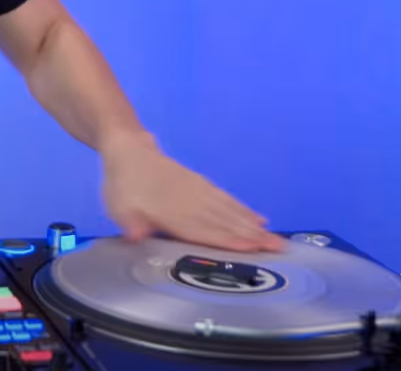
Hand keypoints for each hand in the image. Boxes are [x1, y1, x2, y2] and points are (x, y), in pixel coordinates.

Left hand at [98, 131, 283, 252]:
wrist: (129, 150)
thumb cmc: (123, 186)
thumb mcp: (118, 207)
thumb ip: (130, 224)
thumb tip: (135, 237)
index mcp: (172, 213)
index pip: (205, 231)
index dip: (229, 241)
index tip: (254, 250)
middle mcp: (192, 203)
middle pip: (226, 223)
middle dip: (254, 237)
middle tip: (281, 249)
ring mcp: (200, 193)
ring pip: (231, 212)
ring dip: (254, 226)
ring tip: (277, 239)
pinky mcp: (203, 185)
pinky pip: (227, 200)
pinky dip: (244, 210)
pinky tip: (259, 219)